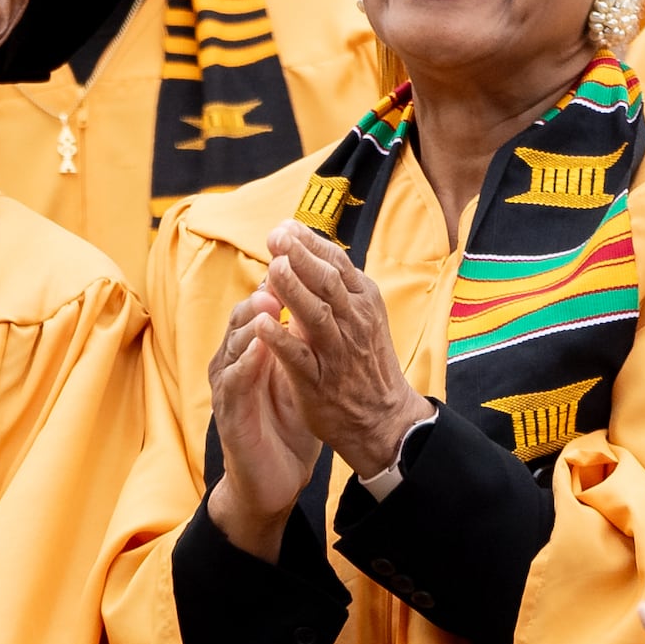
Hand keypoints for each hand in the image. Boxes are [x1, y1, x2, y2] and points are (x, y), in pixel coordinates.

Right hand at [204, 283, 322, 560]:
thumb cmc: (283, 427)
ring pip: (234, 343)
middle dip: (264, 288)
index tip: (298, 254)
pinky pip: (235, 382)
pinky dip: (246, 360)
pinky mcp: (229, 414)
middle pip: (245, 316)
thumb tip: (320, 304)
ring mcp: (229, 387)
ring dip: (252, 318)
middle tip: (281, 262)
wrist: (270, 481)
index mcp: (253, 351)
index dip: (279, 280)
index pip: (263, 307)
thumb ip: (301, 343)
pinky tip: (259, 345)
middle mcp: (235, 363)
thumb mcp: (297, 377)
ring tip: (270, 297)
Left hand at [255, 223, 432, 483]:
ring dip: (293, 290)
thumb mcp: (359, 315)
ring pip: (316, 315)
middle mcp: (354, 322)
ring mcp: (337, 351)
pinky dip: (279, 339)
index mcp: (363, 302)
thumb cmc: (363, 360)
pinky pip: (298, 357)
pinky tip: (260, 324)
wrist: (384, 417)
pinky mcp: (318, 380)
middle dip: (300, 257)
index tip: (284, 225)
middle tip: (275, 236)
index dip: (310, 243)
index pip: (337, 264)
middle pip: (327, 282)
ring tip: (271, 268)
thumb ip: (332, 286)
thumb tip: (297, 248)